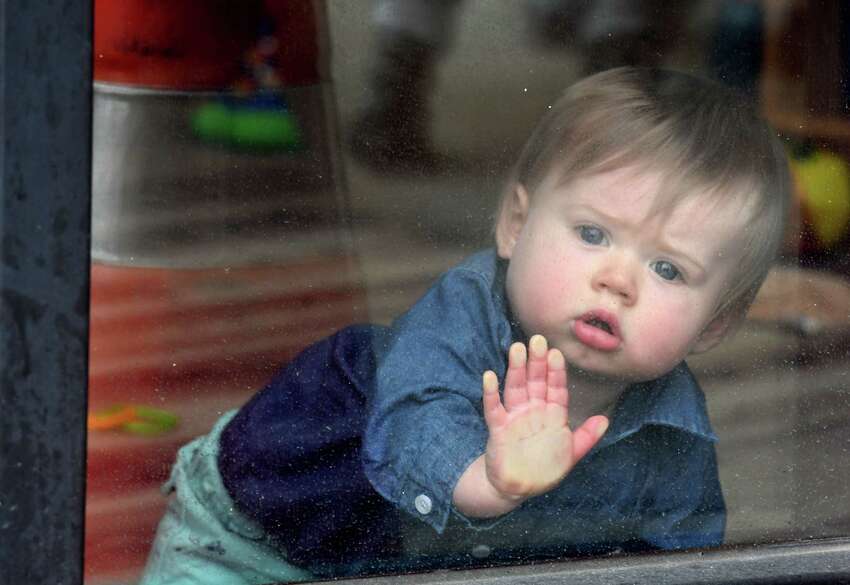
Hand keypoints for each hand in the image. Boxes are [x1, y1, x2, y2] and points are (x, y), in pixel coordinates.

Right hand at [482, 334, 607, 499]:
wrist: (516, 487)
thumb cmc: (544, 469)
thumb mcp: (570, 454)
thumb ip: (587, 437)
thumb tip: (605, 419)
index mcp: (552, 415)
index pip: (556, 389)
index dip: (556, 372)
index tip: (556, 353)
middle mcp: (533, 411)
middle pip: (536, 382)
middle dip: (537, 362)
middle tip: (537, 340)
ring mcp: (515, 417)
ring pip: (516, 388)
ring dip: (516, 369)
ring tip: (516, 349)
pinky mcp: (498, 428)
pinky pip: (494, 408)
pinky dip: (491, 393)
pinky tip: (490, 376)